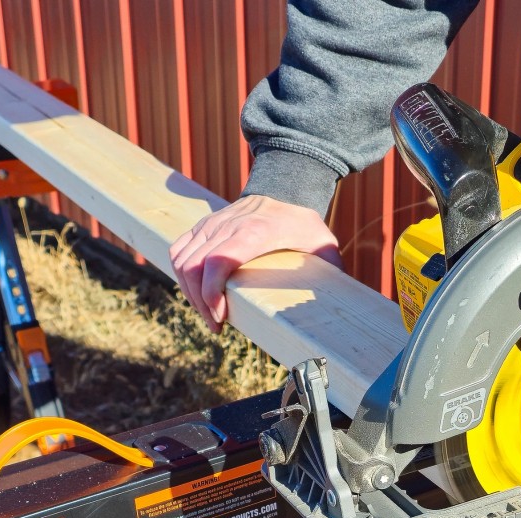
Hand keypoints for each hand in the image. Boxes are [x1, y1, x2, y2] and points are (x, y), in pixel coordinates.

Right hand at [168, 194, 342, 331]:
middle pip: (193, 266)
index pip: (218, 261)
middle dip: (200, 303)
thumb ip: (332, 272)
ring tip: (209, 313)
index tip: (221, 317)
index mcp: (254, 231)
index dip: (211, 293)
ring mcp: (211, 224)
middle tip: (217, 325)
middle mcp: (226, 226)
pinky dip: (182, 276)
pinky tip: (197, 294)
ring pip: (182, 260)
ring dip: (189, 292)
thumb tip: (342, 304)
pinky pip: (178, 251)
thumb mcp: (323, 246)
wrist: (286, 188)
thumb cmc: (304, 223)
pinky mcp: (202, 226)